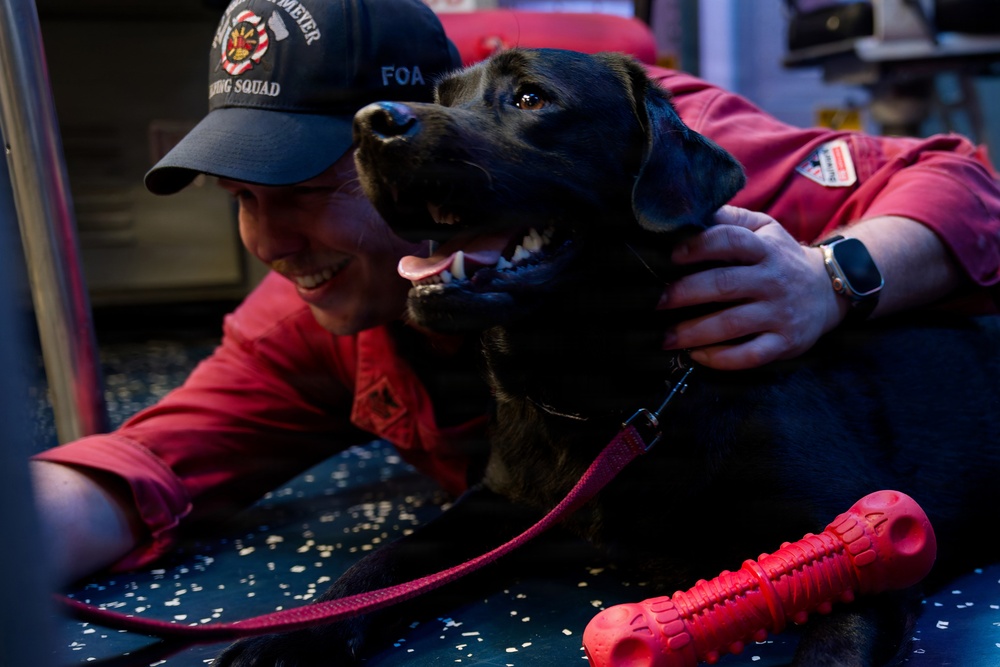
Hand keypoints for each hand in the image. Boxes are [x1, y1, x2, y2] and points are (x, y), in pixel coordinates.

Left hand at [658, 205, 837, 369]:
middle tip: (658, 303)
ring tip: (666, 337)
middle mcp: (773, 280)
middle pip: (724, 285)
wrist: (830, 289)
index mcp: (765, 248)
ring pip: (732, 324)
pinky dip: (720, 358)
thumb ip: (732, 220)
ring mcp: (780, 313)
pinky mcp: (785, 342)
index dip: (699, 246)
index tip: (672, 256)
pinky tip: (697, 355)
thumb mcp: (765, 229)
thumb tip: (692, 212)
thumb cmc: (782, 258)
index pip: (730, 240)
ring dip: (694, 332)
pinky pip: (750, 355)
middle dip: (685, 293)